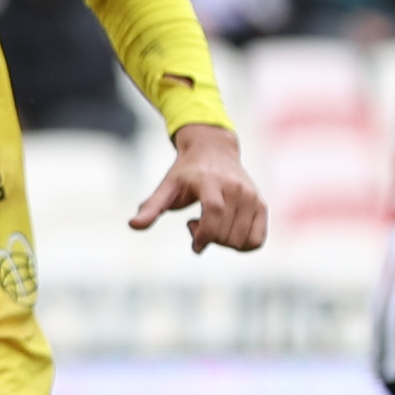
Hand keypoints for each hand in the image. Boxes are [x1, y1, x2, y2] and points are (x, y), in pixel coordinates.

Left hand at [131, 122, 265, 253]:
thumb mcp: (167, 187)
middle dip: (208, 240)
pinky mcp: (261, 204)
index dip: (203, 234)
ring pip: (241, 240)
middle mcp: (236, 188)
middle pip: (225, 233)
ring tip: (211, 224)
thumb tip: (132, 226)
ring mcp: (251, 196)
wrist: (215, 149)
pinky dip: (241, 245)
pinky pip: (257, 241)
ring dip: (223, 243)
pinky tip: (228, 231)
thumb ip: (151, 207)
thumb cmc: (186, 172)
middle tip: (196, 225)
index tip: (194, 243)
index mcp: (211, 182)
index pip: (213, 213)